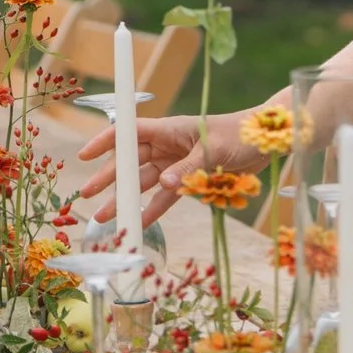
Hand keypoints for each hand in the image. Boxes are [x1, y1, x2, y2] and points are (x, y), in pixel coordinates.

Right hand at [77, 111, 270, 227]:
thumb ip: (189, 167)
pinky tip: (139, 222)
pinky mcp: (191, 179)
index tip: (83, 155)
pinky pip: (167, 196)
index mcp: (171, 129)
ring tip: (106, 217)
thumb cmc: (241, 133)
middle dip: (109, 178)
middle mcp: (170, 145)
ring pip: (145, 182)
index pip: (130, 132)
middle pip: (132, 162)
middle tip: (87, 196)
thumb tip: (165, 184)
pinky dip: (153, 209)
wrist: (268, 140)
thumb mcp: (214, 148)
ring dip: (127, 198)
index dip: (105, 142)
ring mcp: (178, 163)